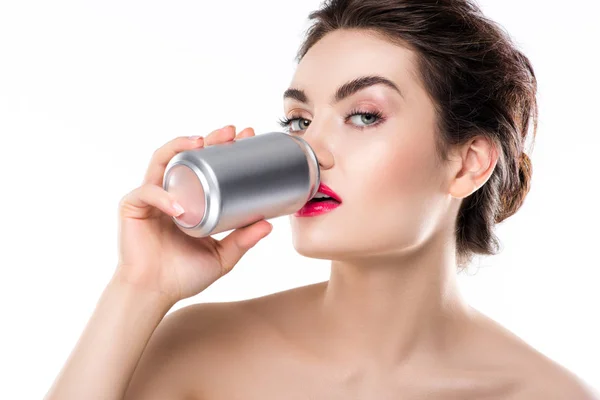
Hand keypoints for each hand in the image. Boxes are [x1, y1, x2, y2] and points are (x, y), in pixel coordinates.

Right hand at [114, 125, 272, 304]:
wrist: (154, 293)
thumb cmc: (183, 275)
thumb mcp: (222, 256)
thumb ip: (242, 240)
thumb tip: (269, 224)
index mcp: (190, 199)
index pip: (207, 166)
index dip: (225, 149)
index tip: (246, 138)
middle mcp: (170, 192)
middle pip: (187, 155)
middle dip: (209, 139)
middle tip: (231, 132)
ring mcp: (151, 197)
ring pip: (162, 160)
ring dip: (180, 146)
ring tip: (201, 142)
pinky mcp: (132, 206)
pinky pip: (147, 193)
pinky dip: (163, 196)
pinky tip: (179, 205)